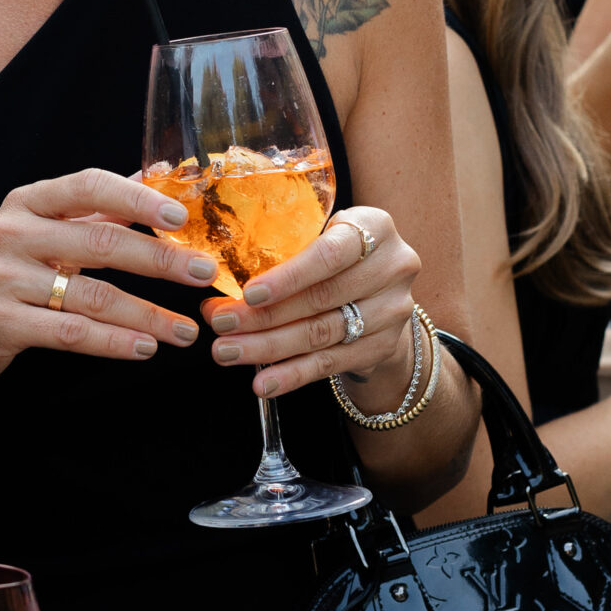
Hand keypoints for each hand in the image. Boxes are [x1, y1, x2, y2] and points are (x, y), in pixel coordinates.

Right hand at [0, 168, 224, 427]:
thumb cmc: (0, 279)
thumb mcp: (36, 233)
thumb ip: (90, 210)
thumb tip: (155, 175)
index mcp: (25, 203)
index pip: (89, 186)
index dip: (138, 198)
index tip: (182, 216)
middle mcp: (11, 233)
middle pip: (101, 242)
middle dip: (160, 259)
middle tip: (203, 273)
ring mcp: (3, 279)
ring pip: (93, 295)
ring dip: (147, 313)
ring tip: (184, 330)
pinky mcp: (0, 322)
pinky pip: (72, 333)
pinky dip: (115, 341)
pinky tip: (145, 347)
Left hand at [203, 206, 419, 403]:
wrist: (384, 291)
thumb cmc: (338, 255)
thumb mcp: (323, 235)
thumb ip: (282, 253)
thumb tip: (217, 294)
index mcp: (375, 227)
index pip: (330, 254)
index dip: (288, 276)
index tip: (248, 294)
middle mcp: (393, 267)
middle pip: (320, 298)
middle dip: (263, 316)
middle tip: (221, 325)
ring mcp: (393, 310)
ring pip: (321, 333)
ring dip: (269, 347)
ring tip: (228, 352)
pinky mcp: (384, 346)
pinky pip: (331, 364)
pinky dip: (293, 375)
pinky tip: (263, 382)